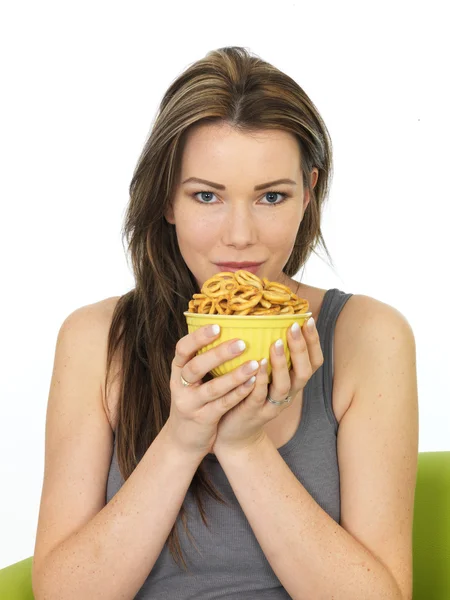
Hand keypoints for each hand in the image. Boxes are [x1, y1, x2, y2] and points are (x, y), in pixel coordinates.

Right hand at [165, 324, 261, 458]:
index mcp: (177, 369)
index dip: (198, 337)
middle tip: (241, 343)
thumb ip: (203, 358)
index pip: (182, 349)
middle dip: (219, 354)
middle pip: (196, 367)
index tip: (218, 326)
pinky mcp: (202, 420)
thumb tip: (228, 326)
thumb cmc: (194, 399)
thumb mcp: (191, 379)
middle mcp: (180, 386)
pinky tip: (254, 383)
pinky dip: (238, 393)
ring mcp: (190, 404)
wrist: (183, 439)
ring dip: (234, 376)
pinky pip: (222, 405)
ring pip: (212, 388)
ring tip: (255, 364)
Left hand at [212, 318, 323, 454]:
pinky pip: (259, 396)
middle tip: (294, 326)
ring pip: (284, 386)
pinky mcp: (253, 412)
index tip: (309, 319)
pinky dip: (260, 380)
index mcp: (293, 383)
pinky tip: (256, 364)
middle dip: (301, 348)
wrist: (236, 435)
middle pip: (304, 372)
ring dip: (282, 363)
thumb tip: (267, 318)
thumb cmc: (249, 396)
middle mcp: (288, 394)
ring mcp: (271, 405)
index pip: (313, 362)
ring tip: (277, 343)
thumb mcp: (266, 376)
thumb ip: (270, 354)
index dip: (314, 342)